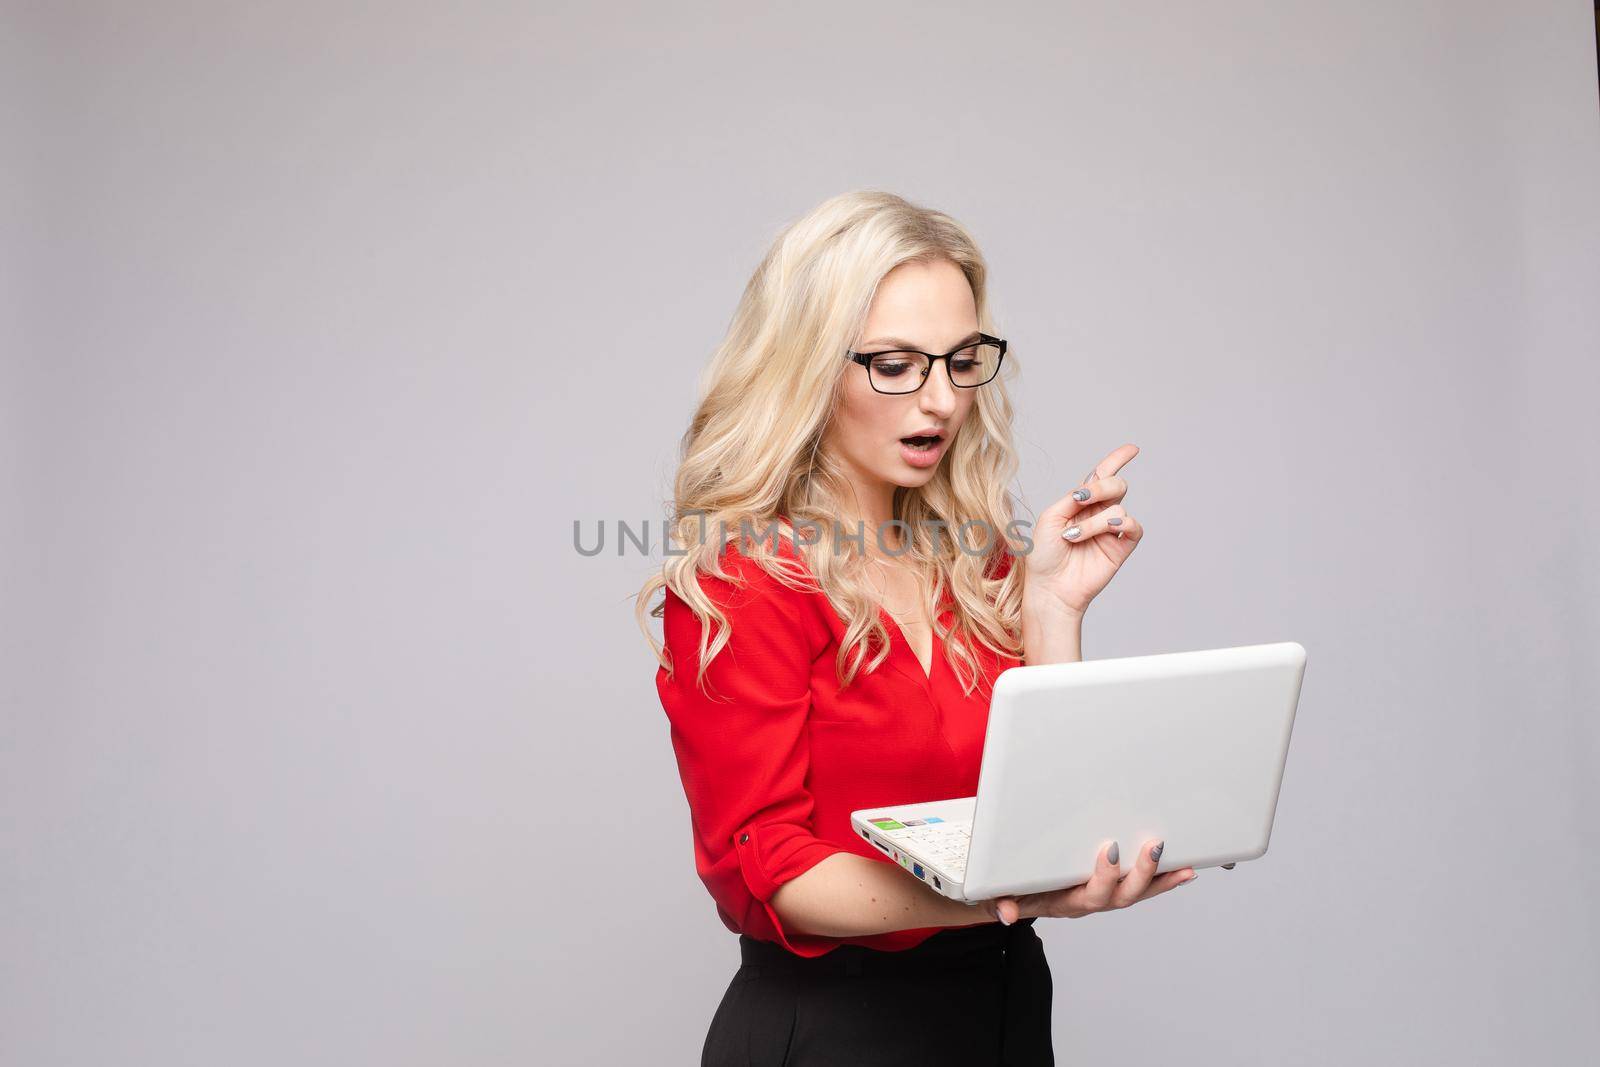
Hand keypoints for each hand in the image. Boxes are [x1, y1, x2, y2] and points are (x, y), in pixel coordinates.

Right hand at [985, 839, 1195, 923]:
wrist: (1017, 897)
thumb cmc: (1013, 890)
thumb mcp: (1001, 895)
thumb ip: (1002, 903)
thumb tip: (1006, 914)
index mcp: (1067, 902)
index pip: (1090, 895)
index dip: (1103, 876)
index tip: (1111, 850)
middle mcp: (1090, 902)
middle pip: (1122, 896)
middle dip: (1141, 874)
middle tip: (1154, 848)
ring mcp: (1105, 896)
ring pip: (1137, 893)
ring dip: (1161, 880)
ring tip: (1185, 866)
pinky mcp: (1113, 888)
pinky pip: (1143, 888)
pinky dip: (1164, 881)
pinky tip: (1184, 870)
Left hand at [1023, 443, 1144, 619]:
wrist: (1049, 587)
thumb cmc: (1043, 555)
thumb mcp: (1050, 518)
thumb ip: (1072, 498)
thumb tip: (1093, 484)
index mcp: (1080, 503)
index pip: (1101, 476)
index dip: (1117, 460)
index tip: (1132, 449)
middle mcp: (1097, 514)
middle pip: (1115, 485)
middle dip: (1100, 487)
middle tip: (1080, 500)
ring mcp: (1110, 531)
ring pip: (1117, 508)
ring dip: (1092, 521)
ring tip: (1073, 537)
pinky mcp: (1120, 548)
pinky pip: (1133, 527)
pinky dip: (1120, 523)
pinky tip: (1105, 529)